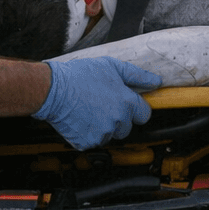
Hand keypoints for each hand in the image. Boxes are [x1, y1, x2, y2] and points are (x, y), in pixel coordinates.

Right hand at [35, 57, 159, 148]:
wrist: (53, 89)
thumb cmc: (80, 75)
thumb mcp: (111, 66)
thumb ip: (137, 75)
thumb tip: (156, 81)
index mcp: (126, 103)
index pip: (144, 114)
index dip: (135, 108)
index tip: (125, 104)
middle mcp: (118, 121)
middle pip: (127, 127)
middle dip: (118, 119)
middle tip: (102, 105)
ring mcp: (103, 134)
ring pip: (110, 135)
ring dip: (103, 126)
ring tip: (89, 110)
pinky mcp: (88, 143)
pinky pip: (94, 141)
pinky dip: (88, 134)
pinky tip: (81, 119)